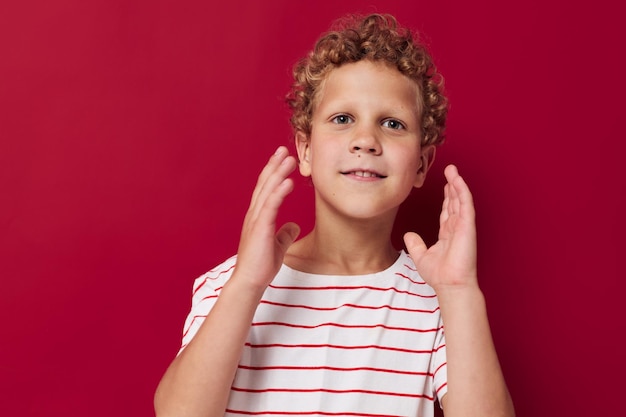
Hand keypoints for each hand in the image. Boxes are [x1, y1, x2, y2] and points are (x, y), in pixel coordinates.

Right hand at [232, 146, 299, 290]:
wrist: (249, 282)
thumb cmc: (260, 266)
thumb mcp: (277, 246)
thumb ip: (284, 234)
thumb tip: (294, 226)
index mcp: (258, 217)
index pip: (265, 190)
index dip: (273, 173)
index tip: (281, 159)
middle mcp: (254, 215)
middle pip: (264, 184)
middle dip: (274, 166)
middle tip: (284, 150)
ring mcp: (256, 220)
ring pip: (267, 190)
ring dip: (278, 173)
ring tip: (289, 158)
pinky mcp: (260, 228)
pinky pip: (271, 205)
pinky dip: (279, 191)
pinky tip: (288, 181)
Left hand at [403, 164, 477, 290]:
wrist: (450, 285)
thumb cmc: (440, 275)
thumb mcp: (421, 256)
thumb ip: (415, 244)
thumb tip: (407, 234)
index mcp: (447, 233)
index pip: (447, 210)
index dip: (446, 197)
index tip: (445, 184)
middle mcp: (456, 228)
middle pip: (454, 201)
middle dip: (452, 185)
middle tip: (450, 170)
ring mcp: (463, 226)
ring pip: (460, 200)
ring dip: (457, 183)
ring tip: (453, 169)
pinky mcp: (467, 226)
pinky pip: (465, 205)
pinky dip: (462, 191)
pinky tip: (457, 180)